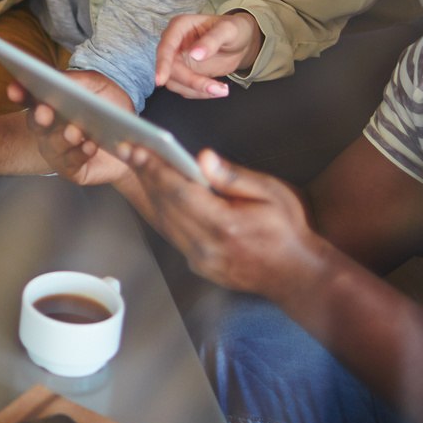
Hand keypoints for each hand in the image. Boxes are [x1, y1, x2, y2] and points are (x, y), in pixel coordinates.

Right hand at [13, 72, 134, 187]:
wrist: (135, 136)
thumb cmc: (110, 107)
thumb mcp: (98, 85)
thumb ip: (77, 81)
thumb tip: (59, 79)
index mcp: (50, 103)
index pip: (29, 97)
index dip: (19, 93)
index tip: (14, 89)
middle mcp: (48, 128)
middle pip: (36, 123)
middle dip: (40, 117)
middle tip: (45, 113)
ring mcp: (57, 150)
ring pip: (52, 146)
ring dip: (62, 138)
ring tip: (74, 131)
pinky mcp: (71, 169)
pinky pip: (70, 164)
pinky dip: (80, 154)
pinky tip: (90, 146)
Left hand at [124, 145, 326, 297]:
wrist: (297, 275)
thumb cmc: (287, 230)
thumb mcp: (271, 193)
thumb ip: (233, 177)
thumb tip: (202, 157)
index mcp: (225, 226)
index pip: (179, 192)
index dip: (155, 168)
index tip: (136, 148)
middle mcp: (207, 247)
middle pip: (165, 205)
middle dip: (144, 174)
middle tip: (125, 148)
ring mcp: (201, 260)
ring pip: (164, 220)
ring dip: (148, 190)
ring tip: (135, 164)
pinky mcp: (199, 265)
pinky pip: (172, 233)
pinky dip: (160, 209)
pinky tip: (154, 190)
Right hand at [153, 12, 263, 97]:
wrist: (239, 43)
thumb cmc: (234, 30)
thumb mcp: (228, 30)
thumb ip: (212, 40)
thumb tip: (195, 55)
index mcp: (179, 27)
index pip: (165, 46)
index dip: (162, 63)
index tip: (160, 80)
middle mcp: (174, 43)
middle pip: (170, 68)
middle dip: (190, 81)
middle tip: (216, 89)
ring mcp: (177, 60)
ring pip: (175, 82)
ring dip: (196, 90)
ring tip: (221, 89)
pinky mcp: (183, 74)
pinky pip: (185, 88)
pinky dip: (199, 93)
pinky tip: (217, 88)